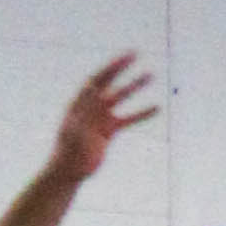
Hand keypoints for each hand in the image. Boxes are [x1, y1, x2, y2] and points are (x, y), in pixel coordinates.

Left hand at [51, 53, 154, 184]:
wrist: (70, 171)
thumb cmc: (68, 152)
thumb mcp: (75, 130)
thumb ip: (85, 109)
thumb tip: (93, 88)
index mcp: (80, 102)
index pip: (96, 79)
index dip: (110, 67)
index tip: (125, 58)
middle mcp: (91, 106)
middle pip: (109, 82)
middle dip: (121, 68)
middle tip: (135, 54)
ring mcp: (101, 117)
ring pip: (121, 98)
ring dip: (135, 86)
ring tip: (151, 75)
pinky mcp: (109, 130)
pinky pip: (129, 119)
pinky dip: (142, 113)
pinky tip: (157, 107)